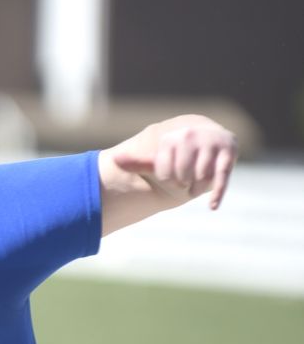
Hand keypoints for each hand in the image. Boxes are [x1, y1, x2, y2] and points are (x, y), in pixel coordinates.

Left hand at [113, 117, 238, 209]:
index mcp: (171, 138)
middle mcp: (191, 135)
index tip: (171, 174)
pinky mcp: (229, 152)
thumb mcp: (157, 160)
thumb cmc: (177, 156)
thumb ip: (137, 162)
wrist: (207, 140)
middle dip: (183, 184)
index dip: (167, 181)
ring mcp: (211, 142)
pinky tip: (212, 207)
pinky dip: (217, 193)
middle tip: (186, 178)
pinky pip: (221, 177)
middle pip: (182, 176)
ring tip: (197, 179)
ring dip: (197, 187)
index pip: (164, 174)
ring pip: (200, 179)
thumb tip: (114, 159)